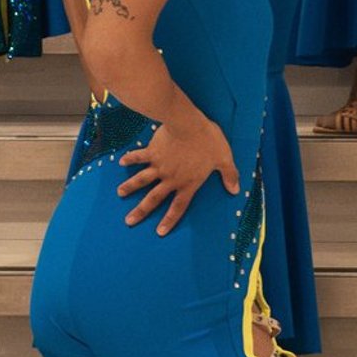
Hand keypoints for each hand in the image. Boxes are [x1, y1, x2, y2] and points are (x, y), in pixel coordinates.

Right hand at [118, 110, 239, 234]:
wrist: (187, 124)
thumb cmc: (207, 141)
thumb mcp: (224, 158)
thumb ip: (229, 175)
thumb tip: (235, 190)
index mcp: (188, 183)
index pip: (178, 207)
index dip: (169, 220)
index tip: (159, 232)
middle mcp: (170, 179)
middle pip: (153, 199)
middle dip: (141, 211)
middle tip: (129, 221)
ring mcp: (159, 166)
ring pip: (141, 180)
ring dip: (130, 187)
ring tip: (120, 194)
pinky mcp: (152, 152)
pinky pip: (139, 157)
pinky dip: (130, 159)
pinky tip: (121, 162)